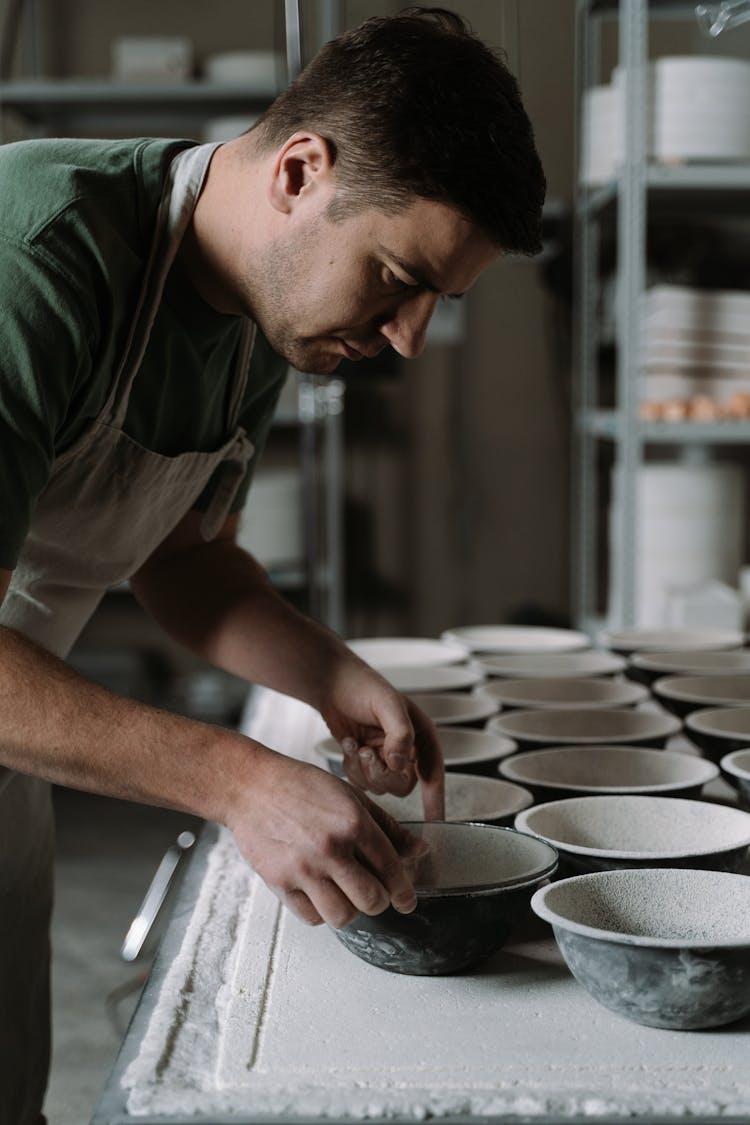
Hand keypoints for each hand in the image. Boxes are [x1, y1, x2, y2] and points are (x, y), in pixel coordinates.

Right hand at [227, 746, 428, 926]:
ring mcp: (303, 867)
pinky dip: (320, 912)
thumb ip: (386, 827)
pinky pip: (311, 917)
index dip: (405, 892)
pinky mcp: (279, 881)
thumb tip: (418, 851)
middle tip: (372, 893)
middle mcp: (331, 848)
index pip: (391, 869)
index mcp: (353, 822)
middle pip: (371, 901)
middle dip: (378, 901)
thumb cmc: (301, 787)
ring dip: (349, 910)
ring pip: (342, 916)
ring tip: (343, 893)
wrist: (251, 786)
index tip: (407, 901)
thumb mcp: (350, 796)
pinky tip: (319, 893)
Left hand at [321, 659, 444, 819]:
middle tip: (366, 753)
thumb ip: (399, 734)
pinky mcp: (366, 762)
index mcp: (421, 736)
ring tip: (355, 744)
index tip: (436, 825)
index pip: (433, 774)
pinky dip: (352, 768)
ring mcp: (386, 758)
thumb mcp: (387, 705)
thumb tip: (400, 764)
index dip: (436, 801)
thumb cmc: (363, 687)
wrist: (332, 683)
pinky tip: (348, 745)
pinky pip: (362, 782)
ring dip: (364, 769)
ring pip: (380, 786)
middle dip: (381, 773)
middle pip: (402, 785)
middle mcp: (407, 750)